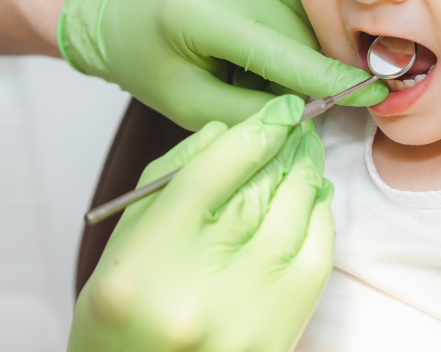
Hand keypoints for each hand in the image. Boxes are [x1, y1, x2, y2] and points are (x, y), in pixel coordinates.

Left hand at [57, 0, 386, 128]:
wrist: (121, 5)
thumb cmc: (150, 60)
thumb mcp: (190, 105)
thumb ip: (252, 114)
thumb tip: (313, 111)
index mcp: (200, 12)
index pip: (284, 53)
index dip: (332, 79)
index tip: (373, 94)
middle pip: (301, 29)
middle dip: (308, 66)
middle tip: (291, 90)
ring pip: (306, 6)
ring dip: (302, 38)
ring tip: (262, 55)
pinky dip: (294, 13)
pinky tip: (266, 24)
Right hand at [67, 96, 333, 351]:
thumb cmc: (122, 325)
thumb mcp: (121, 249)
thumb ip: (168, 184)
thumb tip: (225, 133)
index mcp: (143, 265)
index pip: (211, 174)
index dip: (253, 132)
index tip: (277, 111)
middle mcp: (195, 293)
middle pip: (257, 193)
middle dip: (286, 149)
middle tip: (299, 126)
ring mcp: (242, 321)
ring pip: (292, 221)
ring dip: (306, 179)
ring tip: (306, 156)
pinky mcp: (276, 337)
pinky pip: (315, 261)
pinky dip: (319, 221)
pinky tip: (314, 200)